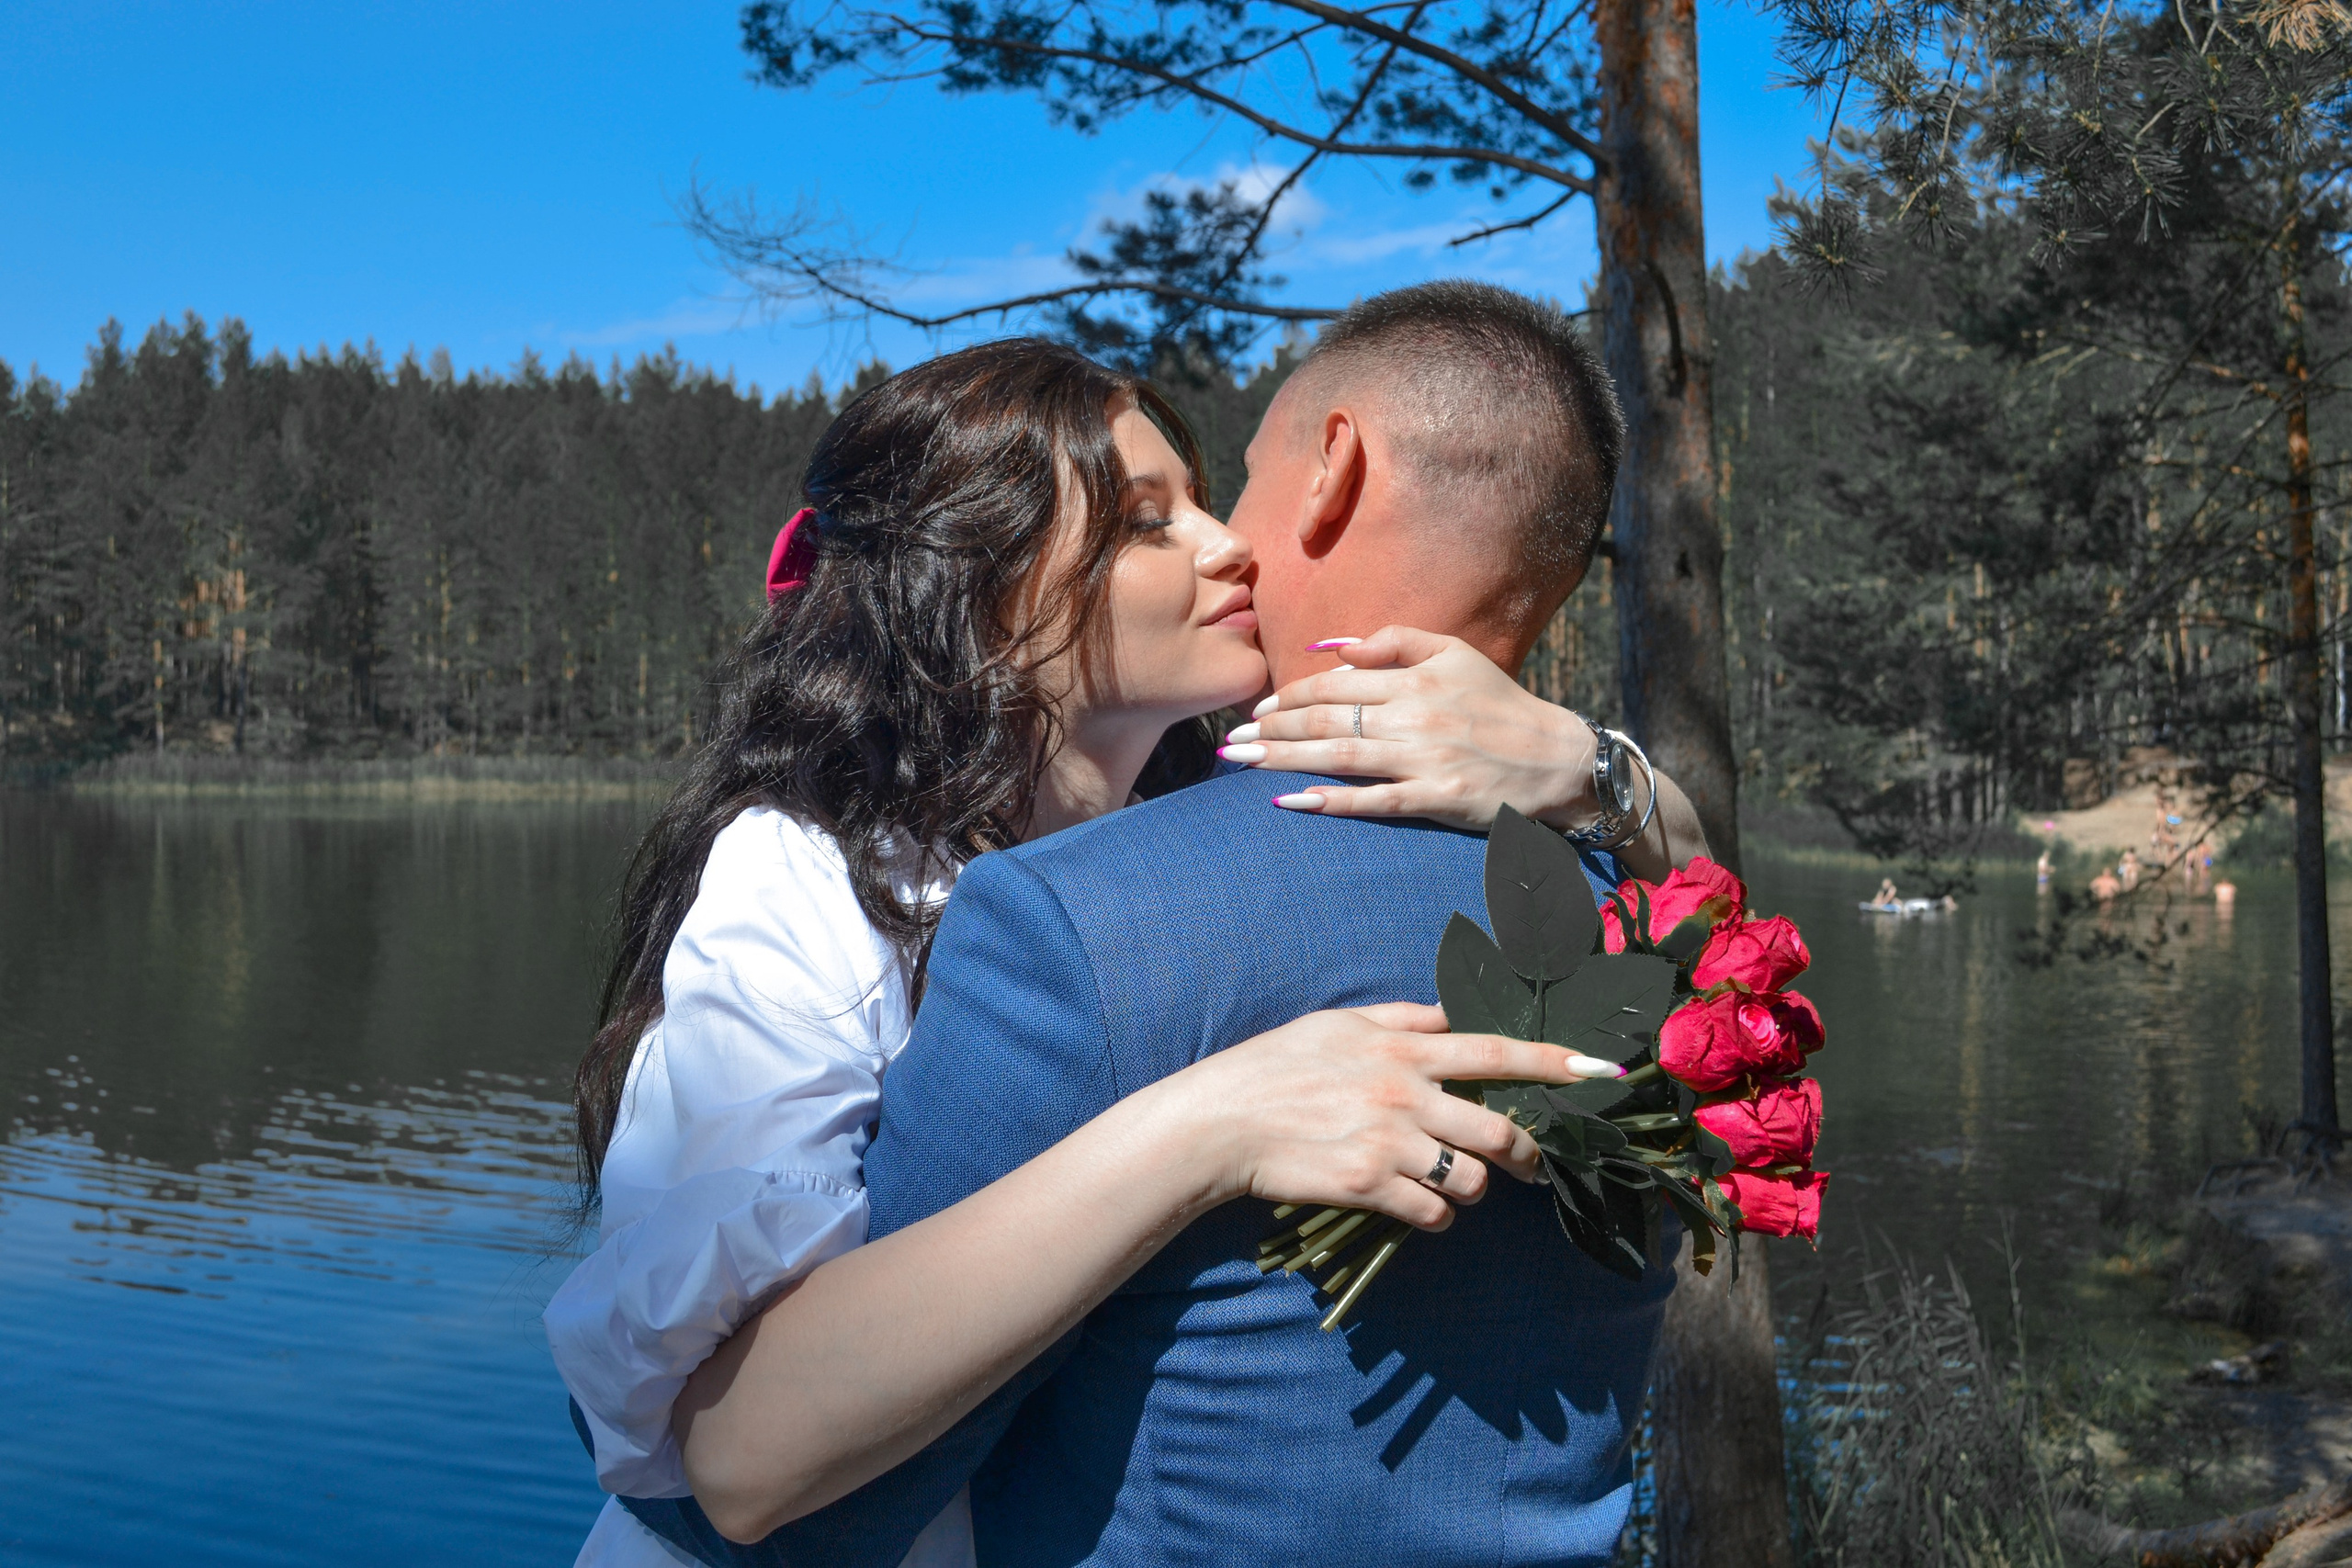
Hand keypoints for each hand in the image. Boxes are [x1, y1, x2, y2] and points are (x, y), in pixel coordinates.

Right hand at [1148, 1002, 1624, 1231]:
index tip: (1600, 1072)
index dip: (1555, 1064)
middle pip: (1499, 1130)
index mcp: (1402, 1050)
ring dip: (1473, 1187)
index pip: (1496, 1053)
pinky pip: (1433, 1212)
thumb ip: (1403, 1020)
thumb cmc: (1278, 1064)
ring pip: (1472, 1180)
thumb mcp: (1340, 1023)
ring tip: (1448, 1180)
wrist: (1222, 1121)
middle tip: (1527, 1163)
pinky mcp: (1368, 1187)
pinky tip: (1413, 1203)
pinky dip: (1435, 1215)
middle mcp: (1403, 1094)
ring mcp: (1387, 1143)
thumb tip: (1451, 1014)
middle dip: (1526, 1153)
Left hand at [1215, 624, 1706, 879]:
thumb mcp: (1454, 655)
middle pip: (1328, 718)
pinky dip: (1330, 801)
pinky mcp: (1437, 797)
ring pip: (1340, 755)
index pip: (1337, 683)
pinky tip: (1290, 803)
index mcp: (1417, 677)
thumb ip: (1393, 642)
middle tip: (1229, 743)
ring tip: (1241, 766)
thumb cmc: (1499, 705)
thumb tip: (1330, 647)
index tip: (1258, 709)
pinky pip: (1373, 801)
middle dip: (1271, 730)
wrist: (1557, 759)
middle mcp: (1416, 714)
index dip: (1290, 695)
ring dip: (1283, 760)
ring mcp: (1426, 758)